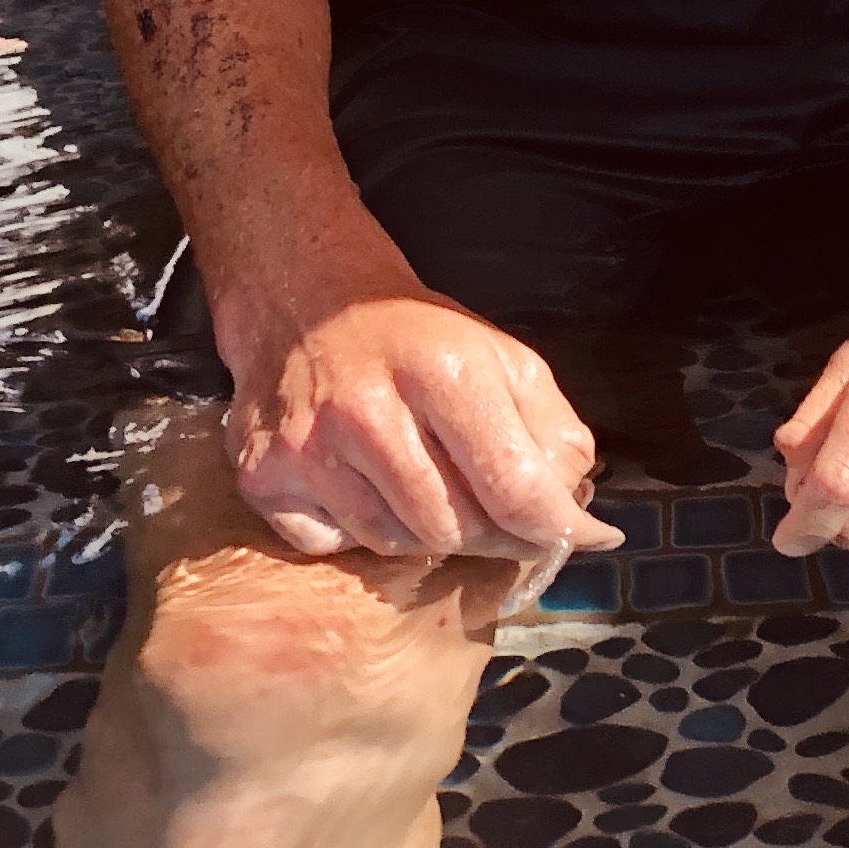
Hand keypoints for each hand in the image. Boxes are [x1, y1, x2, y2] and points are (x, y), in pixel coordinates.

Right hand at [216, 271, 622, 570]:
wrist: (303, 302)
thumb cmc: (412, 336)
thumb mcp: (499, 355)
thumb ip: (549, 426)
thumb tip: (572, 504)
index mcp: (443, 370)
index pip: (511, 483)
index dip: (555, 525)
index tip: (585, 537)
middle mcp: (369, 411)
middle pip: (455, 527)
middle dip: (491, 531)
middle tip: (498, 515)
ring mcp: (309, 449)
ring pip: (394, 544)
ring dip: (424, 533)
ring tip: (427, 489)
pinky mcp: (263, 478)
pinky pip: (332, 546)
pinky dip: (357, 532)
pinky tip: (361, 486)